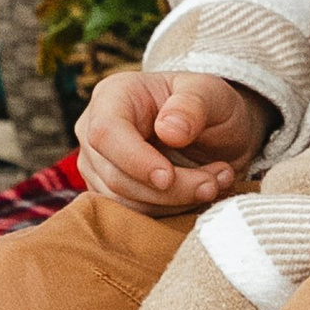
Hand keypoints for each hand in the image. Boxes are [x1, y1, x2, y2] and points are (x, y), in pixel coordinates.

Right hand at [73, 67, 266, 210]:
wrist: (215, 131)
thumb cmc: (207, 105)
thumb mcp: (211, 93)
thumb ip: (192, 106)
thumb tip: (169, 132)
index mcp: (113, 96)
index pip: (106, 132)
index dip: (135, 160)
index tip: (169, 177)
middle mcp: (94, 131)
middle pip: (116, 176)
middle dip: (170, 189)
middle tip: (213, 183)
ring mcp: (99, 166)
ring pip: (124, 202)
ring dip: (175, 203)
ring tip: (214, 184)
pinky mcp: (111, 193)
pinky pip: (133, 215)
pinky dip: (171, 211)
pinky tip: (199, 194)